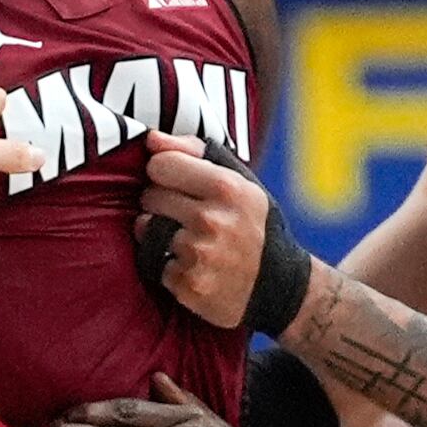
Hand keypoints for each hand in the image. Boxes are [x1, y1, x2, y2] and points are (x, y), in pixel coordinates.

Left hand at [139, 132, 311, 333]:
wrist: (279, 287)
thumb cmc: (254, 227)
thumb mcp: (239, 181)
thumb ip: (193, 151)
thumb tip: (152, 139)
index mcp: (226, 187)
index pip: (160, 164)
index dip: (164, 172)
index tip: (176, 181)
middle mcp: (211, 220)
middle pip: (149, 196)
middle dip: (161, 202)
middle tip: (185, 214)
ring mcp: (198, 254)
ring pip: (146, 229)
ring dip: (159, 233)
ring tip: (188, 239)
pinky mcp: (187, 285)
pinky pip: (153, 263)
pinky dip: (167, 264)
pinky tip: (192, 264)